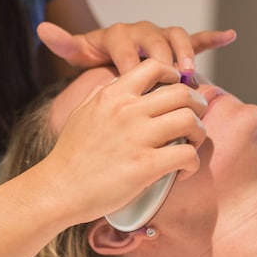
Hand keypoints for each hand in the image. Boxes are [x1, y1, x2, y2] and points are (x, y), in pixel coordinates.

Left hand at [37, 21, 236, 74]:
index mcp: (118, 34)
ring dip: (185, 53)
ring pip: (177, 37)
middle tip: (169, 77)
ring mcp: (162, 37)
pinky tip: (229, 35)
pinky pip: (197, 39)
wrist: (111, 52)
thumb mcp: (79, 53)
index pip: (125, 45)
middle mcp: (142, 31)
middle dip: (163, 56)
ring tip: (190, 74)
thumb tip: (41, 27)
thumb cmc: (96, 58)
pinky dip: (213, 36)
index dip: (129, 60)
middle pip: (155, 39)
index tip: (133, 78)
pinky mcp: (177, 44)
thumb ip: (65, 43)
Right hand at [38, 59, 207, 223]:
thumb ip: (103, 94)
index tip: (178, 90)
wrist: (57, 189)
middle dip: (198, 104)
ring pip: (190, 120)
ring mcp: (137, 138)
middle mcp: (127, 111)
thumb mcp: (82, 112)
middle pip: (183, 92)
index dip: (175, 76)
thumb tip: (120, 82)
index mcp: (113, 95)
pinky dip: (192, 163)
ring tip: (190, 145)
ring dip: (199, 133)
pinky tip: (183, 171)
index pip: (156, 67)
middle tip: (194, 120)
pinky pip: (187, 155)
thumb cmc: (70, 154)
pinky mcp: (145, 166)